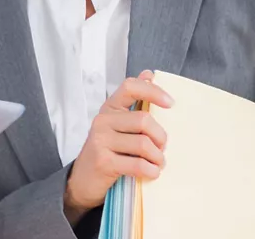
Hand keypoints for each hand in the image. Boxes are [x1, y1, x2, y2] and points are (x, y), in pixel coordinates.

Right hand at [64, 70, 173, 223]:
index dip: (153, 91)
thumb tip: (149, 74)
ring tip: (157, 163)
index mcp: (109, 108)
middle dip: (161, 137)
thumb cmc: (107, 150)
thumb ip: (134, 101)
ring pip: (143, 144)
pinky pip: (138, 164)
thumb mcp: (118, 124)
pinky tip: (151, 173)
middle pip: (143, 120)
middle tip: (162, 149)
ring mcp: (100, 141)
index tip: (171, 104)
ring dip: (158, 157)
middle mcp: (102, 121)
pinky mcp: (104, 162)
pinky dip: (151, 171)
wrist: (83, 180)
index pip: (130, 87)